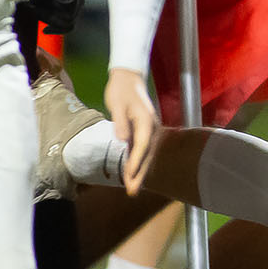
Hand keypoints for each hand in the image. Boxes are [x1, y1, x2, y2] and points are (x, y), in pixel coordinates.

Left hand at [104, 69, 159, 192]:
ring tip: (132, 188)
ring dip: (139, 171)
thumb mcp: (117, 103)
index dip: (136, 161)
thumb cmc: (121, 89)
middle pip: (147, 154)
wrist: (128, 77)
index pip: (142, 144)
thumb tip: (122, 139)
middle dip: (140, 173)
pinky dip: (137, 162)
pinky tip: (131, 173)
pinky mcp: (142, 130)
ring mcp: (148, 129)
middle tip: (133, 191)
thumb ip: (120, 121)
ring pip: (146, 154)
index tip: (129, 175)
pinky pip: (141, 149)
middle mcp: (150, 127)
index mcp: (145, 120)